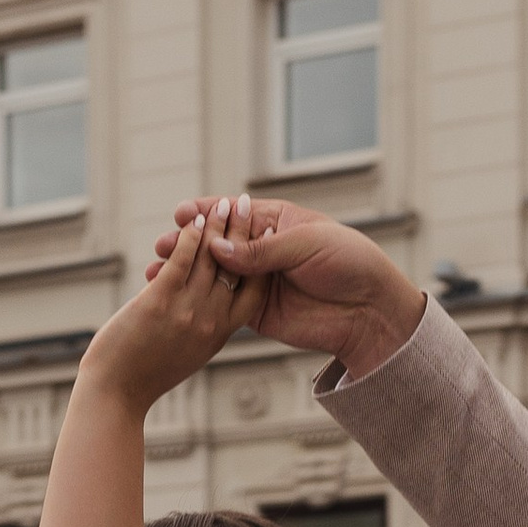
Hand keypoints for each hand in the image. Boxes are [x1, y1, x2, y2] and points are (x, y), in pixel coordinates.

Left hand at [85, 206, 260, 407]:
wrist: (116, 394)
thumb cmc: (145, 377)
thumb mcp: (187, 356)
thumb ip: (202, 332)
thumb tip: (207, 316)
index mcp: (219, 335)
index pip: (254, 293)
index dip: (262, 261)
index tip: (267, 235)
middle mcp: (209, 321)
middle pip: (235, 267)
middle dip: (242, 231)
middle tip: (246, 204)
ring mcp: (185, 311)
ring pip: (210, 259)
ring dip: (217, 225)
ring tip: (221, 203)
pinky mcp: (159, 302)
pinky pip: (181, 261)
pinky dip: (189, 236)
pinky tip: (192, 219)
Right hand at [154, 196, 425, 378]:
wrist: (370, 312)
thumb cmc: (350, 264)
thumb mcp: (306, 245)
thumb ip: (260, 250)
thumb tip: (216, 249)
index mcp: (277, 222)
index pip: (233, 214)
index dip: (206, 213)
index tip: (180, 215)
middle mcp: (264, 250)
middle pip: (218, 243)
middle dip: (188, 243)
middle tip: (161, 245)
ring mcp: (258, 281)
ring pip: (214, 274)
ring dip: (186, 272)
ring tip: (157, 271)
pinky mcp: (256, 312)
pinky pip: (223, 303)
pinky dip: (199, 300)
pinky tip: (175, 297)